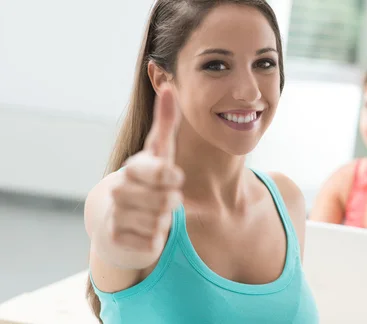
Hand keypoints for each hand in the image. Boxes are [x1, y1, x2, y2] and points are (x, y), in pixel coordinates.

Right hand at [108, 88, 183, 251]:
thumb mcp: (160, 152)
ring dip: (163, 221)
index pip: (160, 171)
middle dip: (171, 202)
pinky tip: (144, 230)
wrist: (117, 217)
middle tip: (166, 199)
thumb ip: (167, 122)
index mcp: (134, 167)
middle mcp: (121, 189)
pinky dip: (154, 239)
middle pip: (166, 201)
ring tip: (154, 213)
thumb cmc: (148, 180)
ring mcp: (116, 214)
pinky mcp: (116, 238)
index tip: (176, 178)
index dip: (170, 176)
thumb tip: (169, 85)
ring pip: (159, 223)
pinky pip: (151, 243)